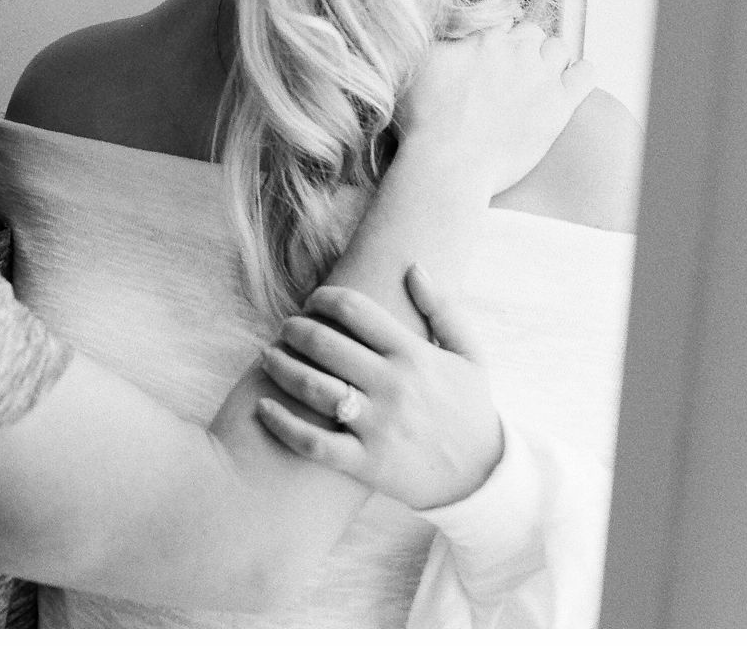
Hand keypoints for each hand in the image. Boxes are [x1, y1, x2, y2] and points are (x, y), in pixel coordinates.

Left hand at [254, 269, 502, 510]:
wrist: (483, 478)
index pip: (354, 309)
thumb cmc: (471, 410)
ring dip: (279, 366)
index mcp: (413, 354)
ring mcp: (377, 425)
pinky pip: (313, 443)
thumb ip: (443, 309)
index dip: (323, 297)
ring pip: (311, 387)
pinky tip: (262, 407)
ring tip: (267, 356)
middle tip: (285, 328)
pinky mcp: (365, 463)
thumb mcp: (470, 355)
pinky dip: (282, 424)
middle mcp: (392, 385)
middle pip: (323, 342)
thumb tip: (414, 267)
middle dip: (294, 328)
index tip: (312, 301)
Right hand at [396, 21, 594, 195]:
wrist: (448, 162)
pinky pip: (586, 73)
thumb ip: (439, 40)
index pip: (501, 22)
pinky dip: (580, 73)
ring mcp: (541, 77)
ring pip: (558, 47)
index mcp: (484, 38)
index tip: (488, 56)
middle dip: (523, 47)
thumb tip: (450, 30)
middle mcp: (516, 51)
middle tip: (509, 72)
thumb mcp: (418, 65)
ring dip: (549, 58)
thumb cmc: (424, 120)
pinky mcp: (560, 105)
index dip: (495, 39)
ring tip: (536, 79)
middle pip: (532, 32)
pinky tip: (568, 83)